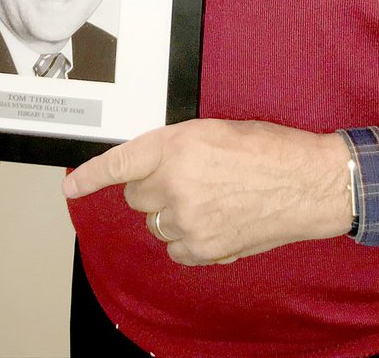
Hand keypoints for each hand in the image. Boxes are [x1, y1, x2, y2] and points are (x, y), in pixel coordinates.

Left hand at [63, 118, 352, 265]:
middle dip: (154, 186)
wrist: (308, 182)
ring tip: (210, 197)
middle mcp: (176, 184)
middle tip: (187, 177)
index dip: (90, 176)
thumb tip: (154, 165)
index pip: (119, 163)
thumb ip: (177, 146)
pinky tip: (214, 220)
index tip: (71, 185)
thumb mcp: (216, 130)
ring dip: (173, 212)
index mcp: (177, 146)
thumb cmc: (270, 149)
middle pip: (137, 195)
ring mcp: (189, 220)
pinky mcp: (205, 248)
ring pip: (156, 223)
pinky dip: (188, 238)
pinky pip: (175, 248)